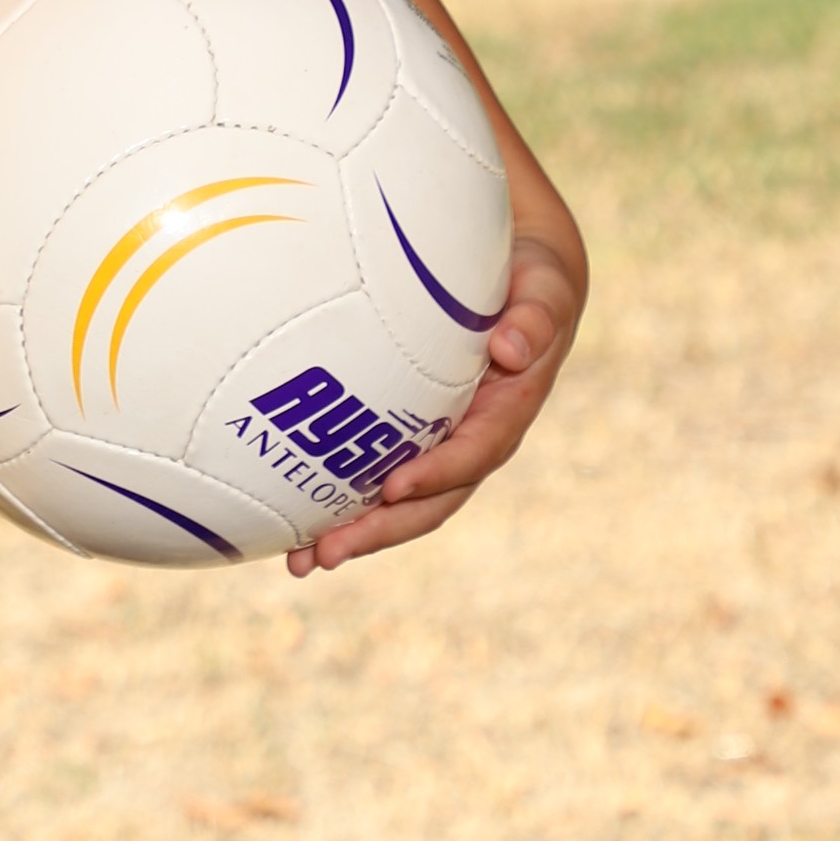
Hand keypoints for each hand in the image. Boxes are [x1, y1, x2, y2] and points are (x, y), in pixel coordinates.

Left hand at [286, 221, 583, 577]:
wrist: (527, 280)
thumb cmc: (535, 281)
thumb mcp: (544, 291)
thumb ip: (534, 318)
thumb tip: (511, 350)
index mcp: (508, 412)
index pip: (474, 454)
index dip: (437, 474)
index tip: (394, 487)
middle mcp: (475, 439)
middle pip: (431, 501)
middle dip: (380, 530)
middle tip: (326, 553)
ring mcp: (444, 443)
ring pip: (401, 502)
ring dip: (355, 533)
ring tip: (300, 561)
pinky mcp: (416, 436)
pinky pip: (380, 475)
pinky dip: (344, 502)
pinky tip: (295, 522)